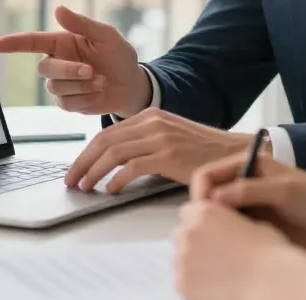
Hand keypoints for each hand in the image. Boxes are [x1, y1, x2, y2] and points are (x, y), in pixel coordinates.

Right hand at [0, 5, 151, 116]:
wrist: (131, 83)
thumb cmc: (118, 55)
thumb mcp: (106, 35)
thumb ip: (82, 24)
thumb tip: (58, 9)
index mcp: (62, 43)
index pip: (32, 42)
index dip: (14, 43)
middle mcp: (57, 62)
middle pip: (45, 68)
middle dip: (68, 71)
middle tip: (91, 71)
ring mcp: (60, 84)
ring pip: (56, 87)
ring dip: (81, 86)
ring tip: (102, 81)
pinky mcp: (67, 102)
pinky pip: (66, 103)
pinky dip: (85, 98)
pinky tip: (99, 92)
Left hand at [64, 108, 252, 192]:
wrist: (232, 153)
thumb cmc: (201, 152)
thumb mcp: (169, 138)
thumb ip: (143, 143)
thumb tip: (112, 163)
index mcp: (150, 116)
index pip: (108, 133)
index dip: (86, 153)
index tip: (75, 169)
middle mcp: (152, 122)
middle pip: (105, 141)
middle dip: (83, 163)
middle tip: (72, 181)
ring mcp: (160, 137)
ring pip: (114, 153)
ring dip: (94, 172)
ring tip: (86, 188)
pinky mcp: (168, 154)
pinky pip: (132, 166)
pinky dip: (116, 179)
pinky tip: (111, 190)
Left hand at [173, 200, 288, 299]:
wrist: (271, 282)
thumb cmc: (269, 253)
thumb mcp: (251, 221)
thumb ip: (227, 220)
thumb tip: (223, 226)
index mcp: (204, 212)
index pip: (189, 211)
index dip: (202, 222)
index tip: (214, 232)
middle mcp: (188, 232)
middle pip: (181, 234)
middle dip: (194, 241)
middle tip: (217, 254)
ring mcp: (183, 259)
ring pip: (180, 258)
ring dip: (193, 261)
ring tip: (219, 271)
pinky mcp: (182, 284)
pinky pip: (183, 280)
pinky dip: (194, 283)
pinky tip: (215, 284)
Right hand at [191, 151, 305, 255]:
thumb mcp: (283, 190)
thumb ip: (248, 190)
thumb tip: (213, 199)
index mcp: (247, 164)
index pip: (207, 174)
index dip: (201, 193)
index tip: (203, 216)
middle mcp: (243, 183)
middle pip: (209, 196)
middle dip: (204, 213)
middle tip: (211, 234)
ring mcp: (249, 206)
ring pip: (218, 216)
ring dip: (215, 228)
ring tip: (222, 245)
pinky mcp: (255, 227)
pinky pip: (231, 232)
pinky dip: (226, 240)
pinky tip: (233, 251)